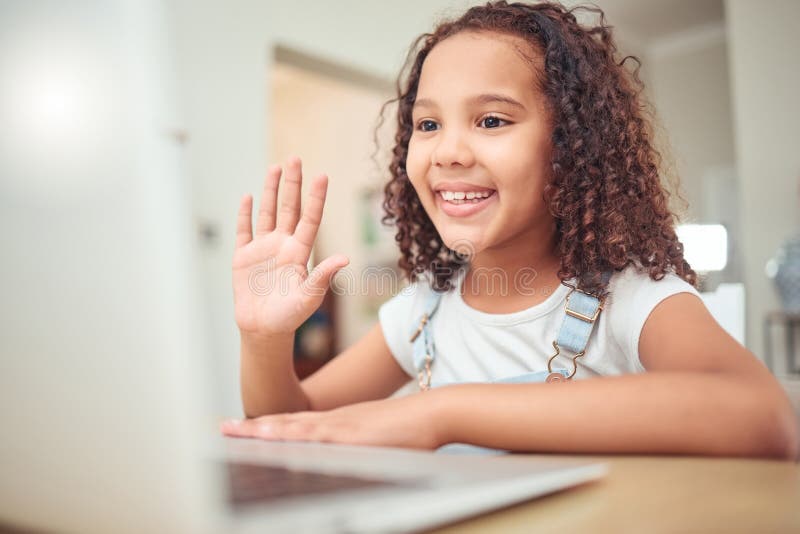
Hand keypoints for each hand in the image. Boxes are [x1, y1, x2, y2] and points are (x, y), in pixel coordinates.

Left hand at [220, 393, 446, 449]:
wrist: (434, 413)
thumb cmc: (411, 428)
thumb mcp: (375, 437)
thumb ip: (356, 444)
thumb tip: (346, 455)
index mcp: (337, 423)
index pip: (294, 426)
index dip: (267, 428)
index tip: (242, 429)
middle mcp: (333, 422)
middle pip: (286, 424)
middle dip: (253, 428)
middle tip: (223, 428)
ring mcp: (341, 427)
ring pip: (293, 428)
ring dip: (262, 430)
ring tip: (235, 432)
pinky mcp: (352, 435)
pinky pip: (316, 436)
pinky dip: (292, 438)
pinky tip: (275, 439)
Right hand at [232, 157, 348, 336]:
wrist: (264, 331)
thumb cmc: (291, 316)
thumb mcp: (310, 296)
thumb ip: (323, 276)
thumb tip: (345, 259)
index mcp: (300, 252)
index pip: (310, 218)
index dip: (316, 197)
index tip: (322, 175)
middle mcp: (283, 245)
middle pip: (289, 208)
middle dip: (292, 183)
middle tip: (295, 158)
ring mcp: (263, 249)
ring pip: (268, 213)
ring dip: (270, 190)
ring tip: (275, 167)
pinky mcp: (243, 258)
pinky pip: (245, 231)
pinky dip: (245, 214)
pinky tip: (249, 197)